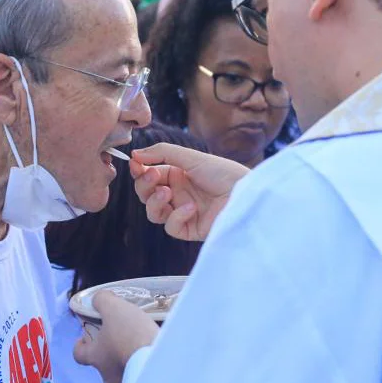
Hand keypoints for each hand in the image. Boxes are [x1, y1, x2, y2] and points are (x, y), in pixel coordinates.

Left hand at [73, 291, 158, 382]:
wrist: (158, 362)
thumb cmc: (130, 335)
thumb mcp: (113, 308)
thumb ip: (102, 301)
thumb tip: (97, 299)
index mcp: (95, 357)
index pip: (78, 354)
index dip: (81, 344)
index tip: (85, 336)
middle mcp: (107, 376)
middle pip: (102, 363)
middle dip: (109, 351)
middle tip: (120, 337)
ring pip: (122, 371)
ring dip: (128, 359)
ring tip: (141, 345)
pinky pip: (140, 375)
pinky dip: (143, 366)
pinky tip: (153, 355)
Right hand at [129, 143, 248, 240]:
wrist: (246, 193)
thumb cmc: (224, 172)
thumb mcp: (191, 157)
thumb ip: (162, 153)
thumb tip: (134, 155)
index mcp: (178, 175)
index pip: (149, 175)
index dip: (140, 171)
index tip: (135, 164)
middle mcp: (178, 194)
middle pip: (146, 195)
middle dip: (144, 185)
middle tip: (152, 177)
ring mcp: (183, 212)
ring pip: (154, 213)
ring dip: (155, 202)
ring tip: (167, 193)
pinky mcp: (191, 230)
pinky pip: (171, 227)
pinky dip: (177, 216)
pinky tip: (191, 208)